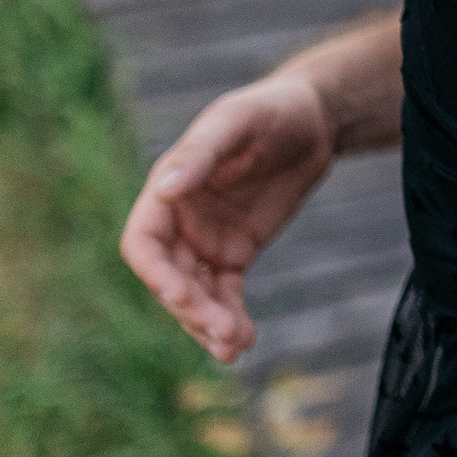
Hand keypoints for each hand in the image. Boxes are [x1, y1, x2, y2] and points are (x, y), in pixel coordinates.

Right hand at [119, 72, 336, 362]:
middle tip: (226, 332)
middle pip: (170, 279)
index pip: (142, 243)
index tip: (180, 297)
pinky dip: (231, 318)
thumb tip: (165, 189)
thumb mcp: (237, 121)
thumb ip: (201, 153)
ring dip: (208, 325)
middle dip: (191, 309)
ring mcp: (205, 241)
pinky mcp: (235, 254)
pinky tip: (245, 341)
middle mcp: (179, 221)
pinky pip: (225, 295)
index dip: (155, 274)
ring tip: (236, 347)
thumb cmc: (271, 110)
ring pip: (195, 295)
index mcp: (168, 189)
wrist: (313, 120)